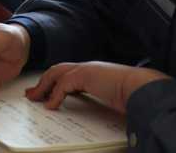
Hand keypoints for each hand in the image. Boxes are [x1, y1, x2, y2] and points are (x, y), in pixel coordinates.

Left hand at [26, 61, 169, 113]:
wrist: (143, 87)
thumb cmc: (133, 93)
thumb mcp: (111, 95)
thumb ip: (100, 96)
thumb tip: (92, 108)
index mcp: (94, 71)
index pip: (68, 73)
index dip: (55, 82)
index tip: (46, 92)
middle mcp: (88, 68)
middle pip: (58, 71)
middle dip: (43, 81)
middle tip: (32, 93)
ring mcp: (86, 69)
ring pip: (56, 74)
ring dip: (44, 86)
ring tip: (34, 98)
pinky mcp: (84, 75)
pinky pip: (63, 85)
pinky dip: (55, 95)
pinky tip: (50, 105)